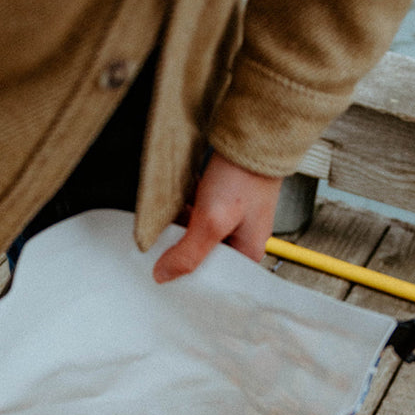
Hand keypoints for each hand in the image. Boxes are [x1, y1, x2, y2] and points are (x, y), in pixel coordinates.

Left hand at [153, 153, 281, 281]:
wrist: (252, 135)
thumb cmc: (244, 176)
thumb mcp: (212, 221)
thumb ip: (188, 252)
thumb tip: (164, 275)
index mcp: (248, 253)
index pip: (214, 280)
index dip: (189, 278)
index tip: (166, 274)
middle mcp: (242, 240)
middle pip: (203, 257)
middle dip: (182, 250)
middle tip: (161, 245)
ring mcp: (232, 221)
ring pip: (197, 236)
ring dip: (182, 228)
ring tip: (171, 220)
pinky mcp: (223, 203)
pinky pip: (198, 217)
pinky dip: (186, 212)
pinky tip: (179, 204)